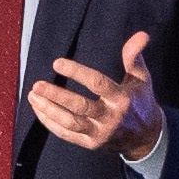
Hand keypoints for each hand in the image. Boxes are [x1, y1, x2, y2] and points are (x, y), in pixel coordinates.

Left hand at [31, 29, 164, 161]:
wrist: (146, 137)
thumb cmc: (140, 101)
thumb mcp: (142, 79)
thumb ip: (134, 57)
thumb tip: (141, 34)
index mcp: (122, 99)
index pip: (97, 84)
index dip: (77, 73)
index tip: (57, 63)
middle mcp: (110, 118)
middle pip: (79, 106)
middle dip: (56, 95)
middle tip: (37, 85)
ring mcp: (99, 133)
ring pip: (70, 122)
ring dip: (49, 110)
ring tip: (33, 95)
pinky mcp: (90, 144)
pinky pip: (66, 134)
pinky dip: (50, 122)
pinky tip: (39, 109)